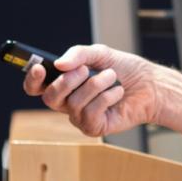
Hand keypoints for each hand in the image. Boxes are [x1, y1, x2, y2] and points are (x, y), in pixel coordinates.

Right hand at [24, 44, 160, 137]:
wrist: (149, 84)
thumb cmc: (123, 69)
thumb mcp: (100, 53)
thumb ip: (78, 54)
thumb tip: (59, 64)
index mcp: (63, 83)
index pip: (37, 86)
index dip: (32, 79)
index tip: (39, 67)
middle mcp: (68, 101)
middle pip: (51, 97)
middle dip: (67, 81)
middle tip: (86, 70)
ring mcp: (80, 116)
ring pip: (74, 103)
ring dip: (96, 85)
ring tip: (112, 77)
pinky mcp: (94, 127)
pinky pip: (91, 113)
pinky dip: (106, 98)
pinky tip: (117, 93)